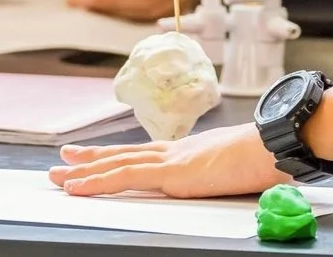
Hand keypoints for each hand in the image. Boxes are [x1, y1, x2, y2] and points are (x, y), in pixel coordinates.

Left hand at [51, 123, 283, 198]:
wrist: (273, 147)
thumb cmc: (265, 159)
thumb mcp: (236, 168)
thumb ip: (220, 175)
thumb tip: (223, 181)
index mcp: (188, 152)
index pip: (143, 153)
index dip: (118, 155)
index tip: (97, 154)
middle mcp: (174, 151)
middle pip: (123, 155)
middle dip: (91, 159)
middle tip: (64, 159)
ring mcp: (171, 161)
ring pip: (116, 165)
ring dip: (84, 171)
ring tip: (59, 175)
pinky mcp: (171, 173)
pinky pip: (125, 177)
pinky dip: (97, 181)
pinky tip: (77, 186)